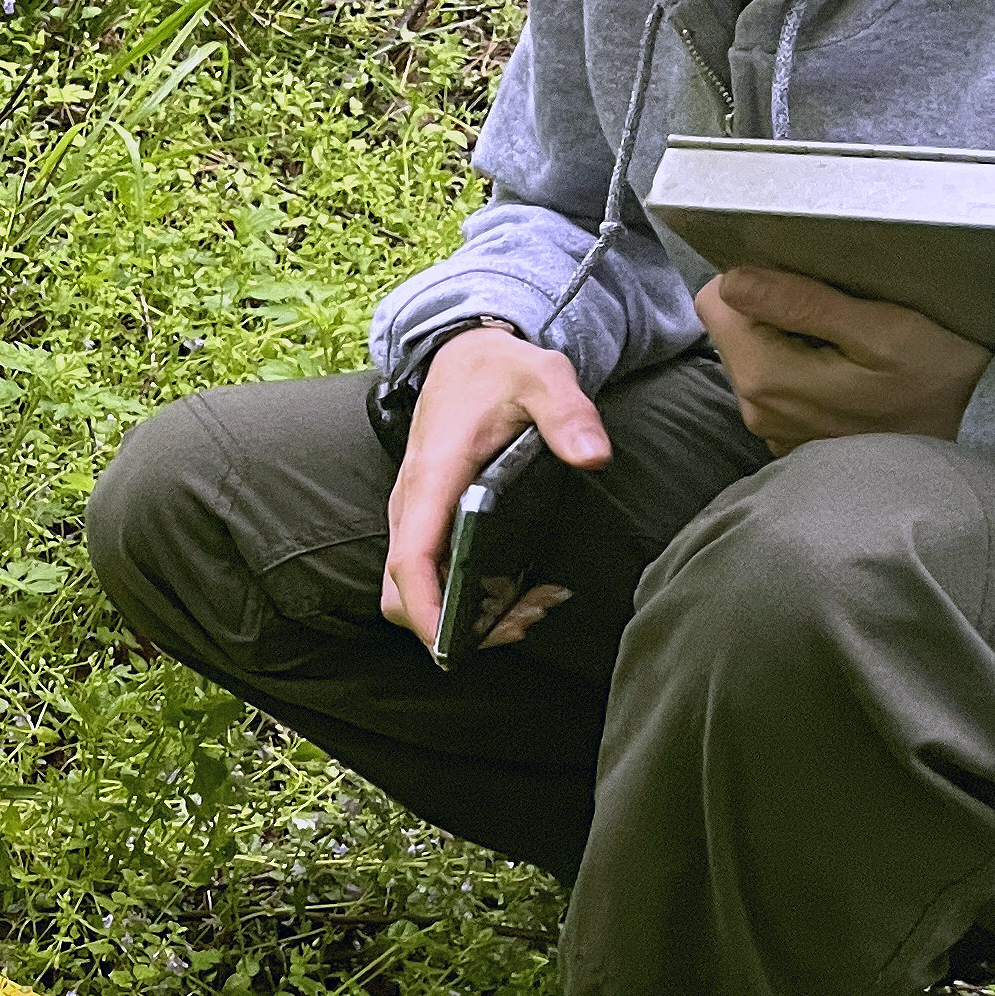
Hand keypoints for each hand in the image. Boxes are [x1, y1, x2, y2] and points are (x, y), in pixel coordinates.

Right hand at [382, 325, 607, 641]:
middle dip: (446, 624)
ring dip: (462, 614)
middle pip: (400, 590)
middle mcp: (413, 505)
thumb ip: (569, 414)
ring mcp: (416, 516)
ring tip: (531, 610)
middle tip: (517, 625)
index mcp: (434, 477)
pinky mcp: (426, 521)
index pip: (411, 559)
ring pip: (413, 588)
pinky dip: (463, 595)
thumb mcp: (543, 377)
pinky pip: (428, 573)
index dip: (425, 606)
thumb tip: (595, 455)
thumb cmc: (499, 369)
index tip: (449, 641)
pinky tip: (518, 591)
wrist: (464, 354)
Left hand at [696, 266, 987, 448]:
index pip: (714, 302)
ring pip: (752, 354)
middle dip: (771, 309)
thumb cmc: (932, 382)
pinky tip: (844, 370)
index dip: (752, 278)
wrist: (964, 442)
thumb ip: (801, 304)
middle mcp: (754, 407)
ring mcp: (769, 426)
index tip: (802, 281)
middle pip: (731, 329)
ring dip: (787, 337)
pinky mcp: (787, 433)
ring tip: (844, 343)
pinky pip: (776, 383)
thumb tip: (733, 281)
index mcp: (765, 376)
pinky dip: (800, 365)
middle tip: (835, 313)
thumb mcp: (880, 329)